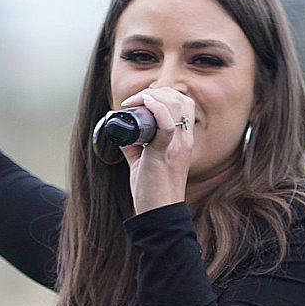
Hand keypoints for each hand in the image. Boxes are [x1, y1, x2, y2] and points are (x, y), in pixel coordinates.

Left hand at [116, 83, 194, 213]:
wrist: (158, 214)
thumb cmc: (152, 191)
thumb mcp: (144, 161)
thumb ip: (134, 145)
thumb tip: (120, 129)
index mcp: (183, 140)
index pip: (184, 104)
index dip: (165, 94)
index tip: (144, 99)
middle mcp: (184, 140)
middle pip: (180, 100)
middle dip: (157, 91)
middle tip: (135, 101)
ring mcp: (177, 146)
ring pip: (175, 106)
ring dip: (153, 97)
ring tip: (135, 103)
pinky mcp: (164, 154)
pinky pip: (167, 125)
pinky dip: (156, 109)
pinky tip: (144, 103)